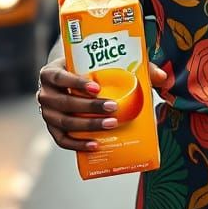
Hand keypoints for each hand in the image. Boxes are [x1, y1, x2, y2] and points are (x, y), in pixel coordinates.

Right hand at [37, 58, 167, 151]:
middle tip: (114, 108)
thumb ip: (132, 67)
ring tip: (111, 125)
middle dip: (89, 107)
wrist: (69, 81)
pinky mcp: (53, 129)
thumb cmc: (88, 70)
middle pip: (65, 102)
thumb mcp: (102, 63)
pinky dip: (78, 144)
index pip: (59, 76)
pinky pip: (62, 140)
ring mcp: (46, 113)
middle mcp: (44, 93)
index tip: (97, 87)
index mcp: (51, 72)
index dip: (76, 82)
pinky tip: (96, 145)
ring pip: (64, 122)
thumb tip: (162, 78)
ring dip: (88, 125)